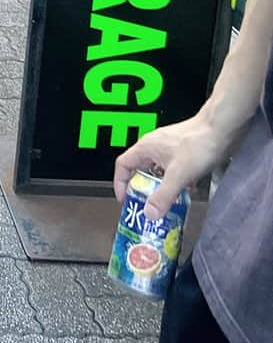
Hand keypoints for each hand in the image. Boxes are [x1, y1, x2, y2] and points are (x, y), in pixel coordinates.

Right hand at [113, 114, 233, 219]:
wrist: (222, 128)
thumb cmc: (199, 143)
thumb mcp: (178, 175)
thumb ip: (163, 196)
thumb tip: (149, 214)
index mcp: (145, 148)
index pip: (122, 165)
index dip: (120, 183)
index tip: (125, 199)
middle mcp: (153, 146)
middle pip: (139, 170)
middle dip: (142, 189)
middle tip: (146, 206)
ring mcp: (168, 147)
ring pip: (157, 171)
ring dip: (160, 187)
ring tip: (167, 203)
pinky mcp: (182, 150)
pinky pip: (171, 169)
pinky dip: (174, 182)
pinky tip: (185, 191)